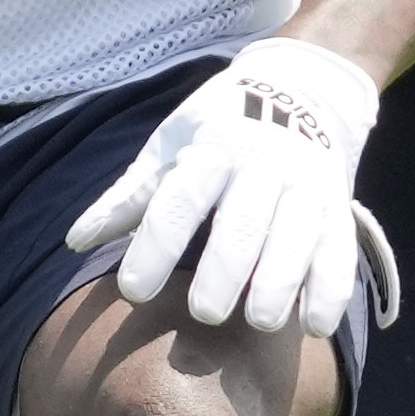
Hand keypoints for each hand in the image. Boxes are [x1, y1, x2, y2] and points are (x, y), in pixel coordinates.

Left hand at [65, 36, 379, 336]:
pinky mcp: (338, 207)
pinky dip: (330, 288)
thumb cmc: (219, 127)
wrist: (300, 90)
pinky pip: (338, 250)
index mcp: (213, 147)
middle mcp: (264, 164)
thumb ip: (128, 197)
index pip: (180, 200)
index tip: (134, 291)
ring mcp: (306, 185)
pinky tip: (315, 325)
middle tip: (204, 314)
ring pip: (297, 236)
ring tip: (261, 321)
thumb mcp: (170, 146)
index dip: (156, 245)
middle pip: (243, 221)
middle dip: (226, 268)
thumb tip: (76, 241)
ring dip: (281, 279)